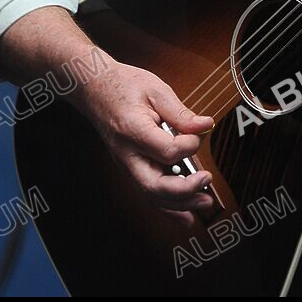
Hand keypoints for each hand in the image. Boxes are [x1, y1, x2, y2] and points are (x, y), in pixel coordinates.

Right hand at [73, 57, 214, 225]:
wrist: (95, 88)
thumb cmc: (125, 86)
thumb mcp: (156, 89)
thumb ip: (180, 112)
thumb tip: (205, 125)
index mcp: (133, 131)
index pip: (166, 151)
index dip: (189, 145)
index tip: (199, 131)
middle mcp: (127, 154)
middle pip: (154, 185)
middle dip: (184, 191)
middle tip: (207, 181)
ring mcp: (126, 164)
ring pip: (151, 195)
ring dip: (179, 205)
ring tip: (204, 204)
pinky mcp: (130, 167)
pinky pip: (148, 193)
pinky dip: (167, 208)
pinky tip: (186, 216)